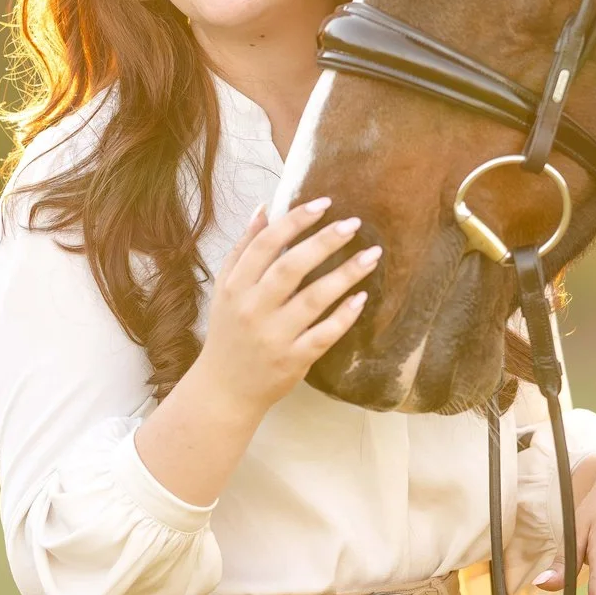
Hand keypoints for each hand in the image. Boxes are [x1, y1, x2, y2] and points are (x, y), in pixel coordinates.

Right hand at [192, 197, 377, 416]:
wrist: (224, 390)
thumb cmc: (229, 332)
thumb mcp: (226, 289)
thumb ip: (244, 249)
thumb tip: (264, 208)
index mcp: (235, 287)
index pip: (266, 245)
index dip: (295, 221)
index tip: (323, 204)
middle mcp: (252, 309)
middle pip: (291, 267)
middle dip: (324, 241)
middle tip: (353, 223)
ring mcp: (273, 336)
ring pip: (313, 299)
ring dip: (345, 274)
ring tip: (372, 254)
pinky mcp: (292, 360)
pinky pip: (324, 334)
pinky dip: (344, 316)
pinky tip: (362, 297)